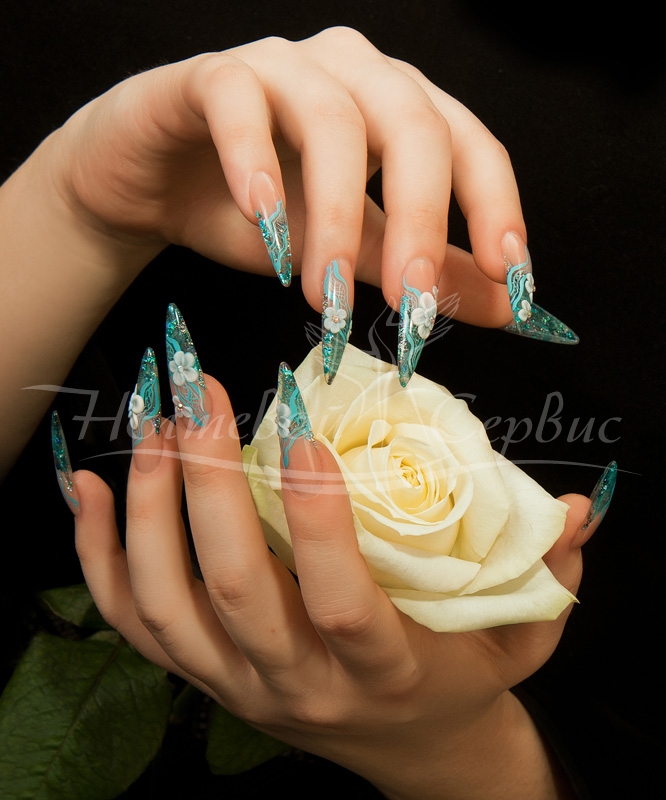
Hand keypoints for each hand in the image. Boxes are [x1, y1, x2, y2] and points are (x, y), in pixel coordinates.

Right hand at [41, 27, 520, 325]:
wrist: (157, 185)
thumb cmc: (258, 215)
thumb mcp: (353, 252)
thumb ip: (423, 271)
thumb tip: (506, 307)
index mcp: (398, 109)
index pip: (469, 143)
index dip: (496, 206)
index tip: (509, 278)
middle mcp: (352, 73)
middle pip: (413, 123)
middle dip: (420, 218)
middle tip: (410, 301)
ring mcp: (281, 66)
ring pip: (332, 118)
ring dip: (334, 214)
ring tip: (320, 290)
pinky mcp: (210, 75)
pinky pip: (238, 99)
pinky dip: (253, 158)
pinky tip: (259, 213)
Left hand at [73, 373, 593, 799]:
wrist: (409, 749)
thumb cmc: (460, 675)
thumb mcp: (519, 637)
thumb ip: (547, 574)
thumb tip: (584, 506)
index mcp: (384, 670)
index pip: (341, 604)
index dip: (319, 523)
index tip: (304, 433)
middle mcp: (298, 682)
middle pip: (234, 589)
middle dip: (210, 486)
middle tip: (205, 396)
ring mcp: (236, 683)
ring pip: (169, 602)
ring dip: (152, 507)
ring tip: (158, 423)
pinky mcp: (198, 675)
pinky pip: (132, 620)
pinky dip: (98, 553)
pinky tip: (88, 485)